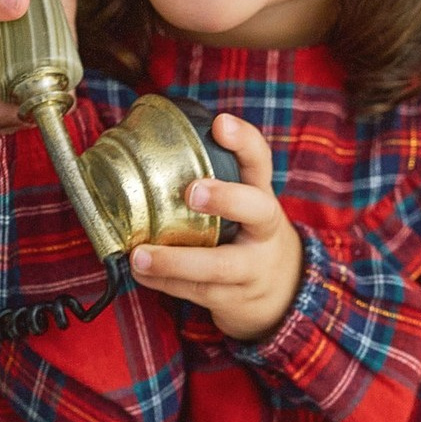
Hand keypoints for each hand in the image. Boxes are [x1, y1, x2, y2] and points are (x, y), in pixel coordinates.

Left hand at [128, 115, 302, 341]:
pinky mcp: (234, 298)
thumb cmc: (245, 234)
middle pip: (257, 210)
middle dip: (226, 199)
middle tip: (192, 191)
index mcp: (261, 196)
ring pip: (219, 265)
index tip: (220, 123)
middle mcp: (263, 230)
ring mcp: (252, 268)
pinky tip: (139, 273)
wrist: (280, 292)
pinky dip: (164, 283)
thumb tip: (140, 141)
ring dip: (175, 261)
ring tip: (140, 255)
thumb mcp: (243, 204)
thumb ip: (211, 179)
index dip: (243, 141)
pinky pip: (197, 291)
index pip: (260, 161)